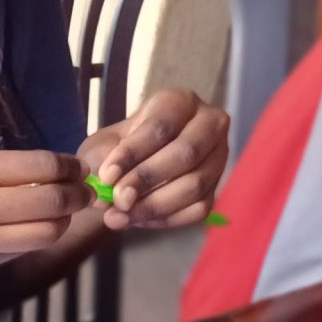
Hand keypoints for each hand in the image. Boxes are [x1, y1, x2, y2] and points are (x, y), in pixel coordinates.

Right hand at [0, 147, 95, 285]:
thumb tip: (42, 173)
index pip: (37, 165)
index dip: (67, 166)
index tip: (75, 166)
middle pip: (50, 201)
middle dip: (76, 195)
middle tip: (82, 189)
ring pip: (44, 233)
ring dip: (62, 222)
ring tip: (61, 212)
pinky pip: (20, 251)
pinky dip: (34, 238)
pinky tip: (30, 228)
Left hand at [80, 89, 228, 229]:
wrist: (128, 166)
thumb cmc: (117, 147)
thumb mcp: (103, 144)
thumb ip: (104, 162)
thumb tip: (107, 192)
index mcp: (179, 102)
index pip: (160, 127)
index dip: (132, 153)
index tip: (106, 176)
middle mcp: (208, 125)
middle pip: (186, 153)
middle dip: (147, 179)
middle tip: (117, 198)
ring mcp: (218, 158)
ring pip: (195, 185)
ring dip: (154, 205)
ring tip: (119, 215)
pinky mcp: (216, 189)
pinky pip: (197, 209)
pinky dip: (165, 218)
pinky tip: (137, 219)